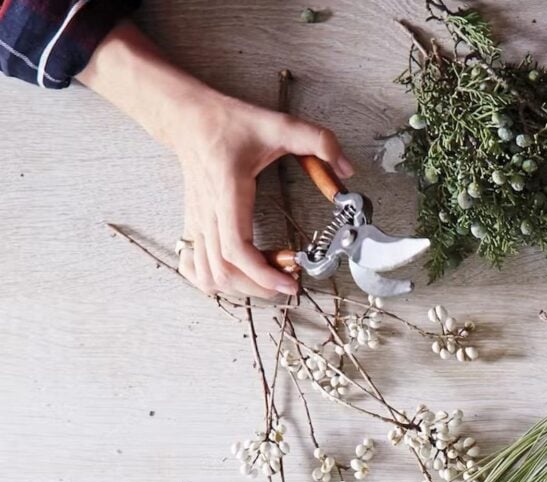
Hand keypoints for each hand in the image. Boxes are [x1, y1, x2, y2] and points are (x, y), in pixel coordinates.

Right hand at [79, 22, 353, 297]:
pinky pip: (194, 267)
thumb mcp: (280, 124)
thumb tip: (347, 171)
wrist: (189, 119)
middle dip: (259, 287)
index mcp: (228, 190)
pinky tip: (238, 275)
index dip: (262, 273)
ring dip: (240, 287)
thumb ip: (318, 141)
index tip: (291, 282)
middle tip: (290, 282)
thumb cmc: (231, 123)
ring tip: (270, 278)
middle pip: (223, 270)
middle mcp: (207, 212)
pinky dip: (213, 281)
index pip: (235, 247)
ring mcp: (196, 222)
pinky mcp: (192, 226)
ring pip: (208, 275)